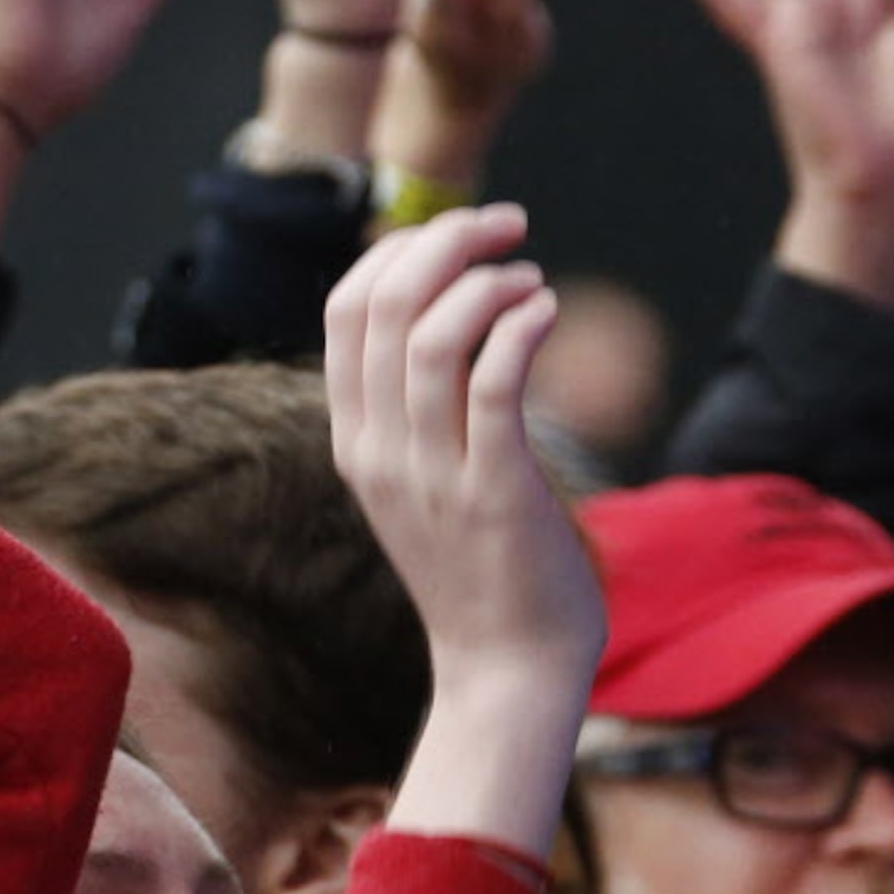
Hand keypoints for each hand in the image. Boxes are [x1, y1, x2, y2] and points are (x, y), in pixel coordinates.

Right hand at [323, 206, 600, 687]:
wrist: (507, 667)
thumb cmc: (484, 566)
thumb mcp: (426, 480)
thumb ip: (423, 411)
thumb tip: (453, 317)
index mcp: (356, 440)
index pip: (345, 310)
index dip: (400, 249)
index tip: (462, 235)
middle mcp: (380, 451)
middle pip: (383, 305)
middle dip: (446, 241)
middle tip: (508, 225)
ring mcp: (430, 474)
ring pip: (431, 337)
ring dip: (488, 283)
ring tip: (532, 281)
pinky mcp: (493, 492)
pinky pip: (492, 384)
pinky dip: (519, 328)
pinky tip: (547, 312)